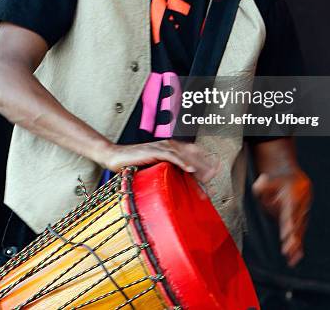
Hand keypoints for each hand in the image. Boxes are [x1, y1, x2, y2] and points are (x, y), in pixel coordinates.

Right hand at [98, 139, 219, 183]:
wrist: (115, 157)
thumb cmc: (134, 165)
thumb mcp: (155, 169)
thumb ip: (168, 173)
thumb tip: (180, 185)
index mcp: (171, 148)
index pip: (193, 152)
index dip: (205, 162)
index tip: (214, 174)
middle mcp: (169, 144)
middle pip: (193, 153)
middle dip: (205, 166)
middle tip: (213, 179)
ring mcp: (162, 146)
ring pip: (185, 154)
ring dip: (197, 166)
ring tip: (207, 177)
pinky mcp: (153, 151)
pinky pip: (171, 156)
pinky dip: (182, 162)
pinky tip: (189, 169)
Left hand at [252, 167, 311, 266]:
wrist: (296, 180)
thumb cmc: (278, 181)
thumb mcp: (267, 179)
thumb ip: (261, 186)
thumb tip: (258, 192)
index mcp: (293, 197)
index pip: (290, 213)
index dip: (289, 224)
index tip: (288, 233)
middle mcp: (299, 209)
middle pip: (295, 225)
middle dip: (292, 238)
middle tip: (288, 249)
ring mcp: (301, 216)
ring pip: (298, 232)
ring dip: (295, 245)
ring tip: (292, 258)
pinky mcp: (300, 222)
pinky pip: (299, 235)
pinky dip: (298, 247)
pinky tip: (295, 258)